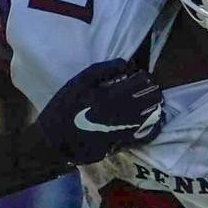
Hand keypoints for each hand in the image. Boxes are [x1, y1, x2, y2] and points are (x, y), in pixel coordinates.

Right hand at [31, 59, 163, 164]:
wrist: (53, 143)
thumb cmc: (62, 110)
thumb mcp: (76, 83)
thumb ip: (102, 71)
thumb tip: (125, 63)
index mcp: (110, 95)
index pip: (141, 82)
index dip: (144, 77)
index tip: (141, 75)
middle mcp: (120, 113)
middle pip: (151, 99)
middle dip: (153, 91)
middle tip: (150, 89)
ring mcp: (122, 130)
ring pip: (151, 116)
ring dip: (154, 107)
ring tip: (152, 103)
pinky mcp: (121, 144)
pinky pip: (144, 136)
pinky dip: (152, 128)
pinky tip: (153, 123)